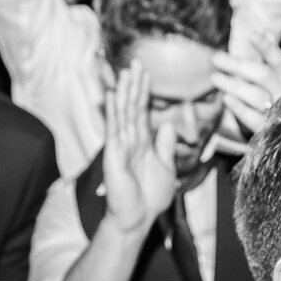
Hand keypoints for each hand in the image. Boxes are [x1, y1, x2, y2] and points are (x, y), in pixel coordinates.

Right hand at [98, 62, 177, 231]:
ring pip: (123, 113)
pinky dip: (114, 112)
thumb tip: (167, 125)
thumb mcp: (165, 167)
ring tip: (125, 72)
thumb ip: (165, 146)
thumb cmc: (149, 197)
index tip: (147, 72)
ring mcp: (120, 146)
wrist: (137, 218)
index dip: (144, 92)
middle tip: (137, 62)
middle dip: (134, 85)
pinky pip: (114, 129)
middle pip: (132, 107)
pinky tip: (113, 96)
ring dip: (124, 92)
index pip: (142, 111)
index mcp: (142, 142)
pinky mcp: (114, 155)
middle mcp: (130, 140)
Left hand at [210, 32, 280, 149]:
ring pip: (256, 96)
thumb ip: (271, 60)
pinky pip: (253, 118)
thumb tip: (264, 32)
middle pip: (263, 75)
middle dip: (238, 64)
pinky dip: (239, 107)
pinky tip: (226, 99)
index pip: (278, 60)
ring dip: (234, 85)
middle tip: (216, 58)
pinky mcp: (270, 132)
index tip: (251, 35)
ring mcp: (279, 114)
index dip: (266, 47)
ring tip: (215, 78)